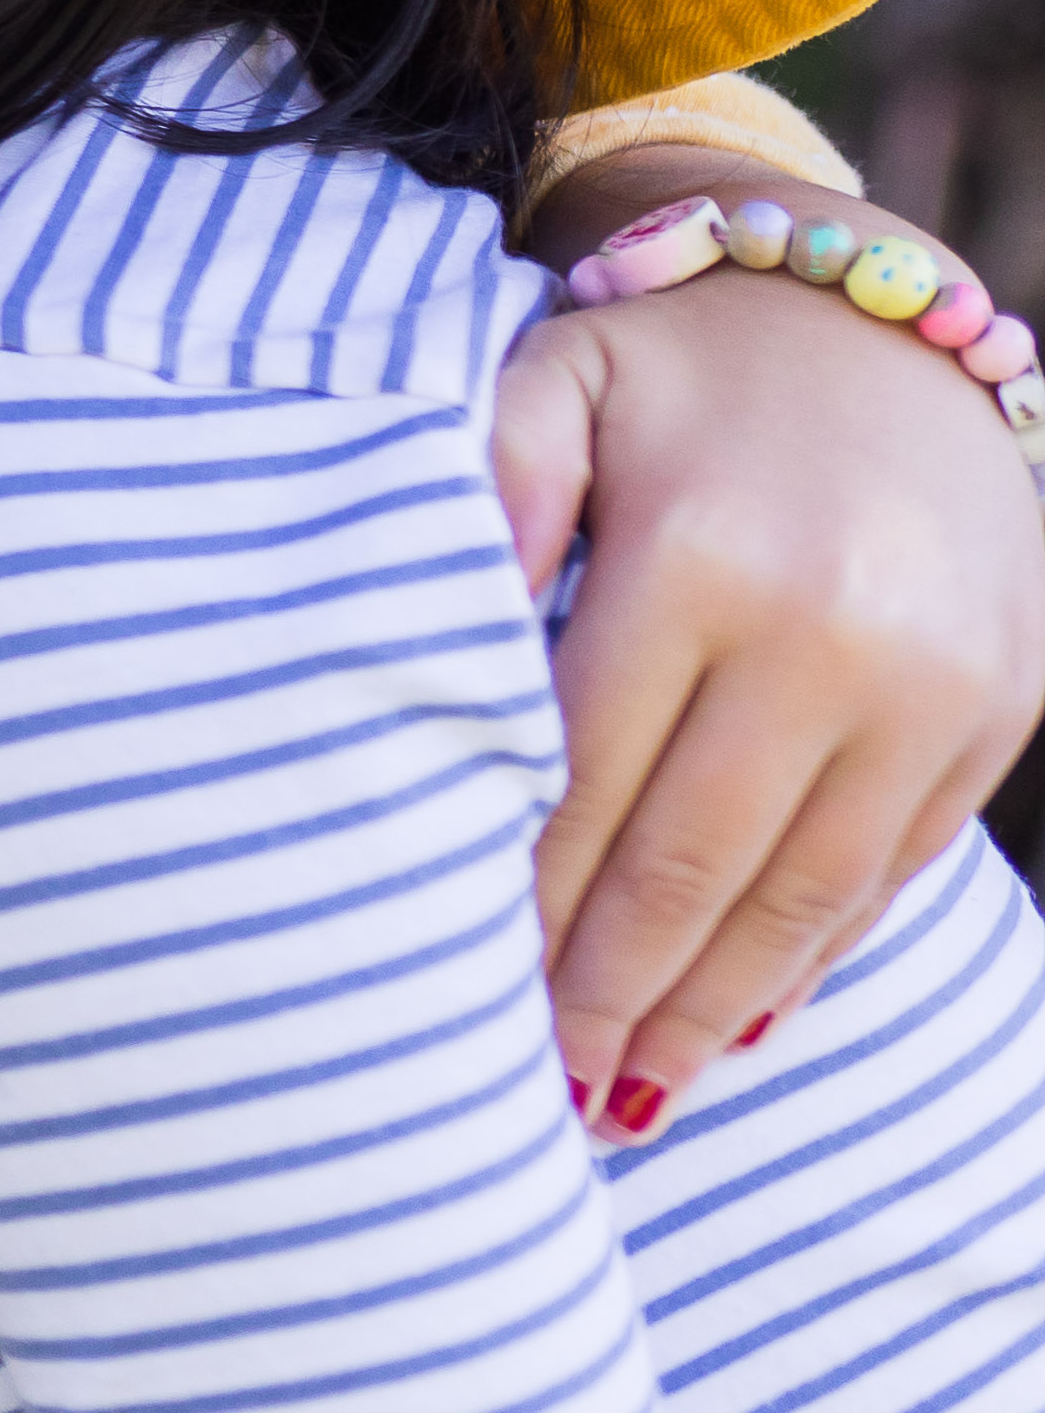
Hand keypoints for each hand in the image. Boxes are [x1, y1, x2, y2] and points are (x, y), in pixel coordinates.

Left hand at [490, 232, 1044, 1132]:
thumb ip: (483, 497)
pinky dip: (818, 952)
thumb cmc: (665, 367)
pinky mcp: (1004, 709)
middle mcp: (837, 636)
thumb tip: (426, 643)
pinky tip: (750, 1018)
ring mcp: (937, 684)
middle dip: (616, 996)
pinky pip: (898, 865)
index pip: (589, 784)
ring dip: (719, 1011)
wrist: (873, 316)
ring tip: (635, 1095)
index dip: (528, 909)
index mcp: (704, 562)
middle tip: (545, 1094)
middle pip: (698, 865)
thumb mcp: (550, 384)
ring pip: (809, 893)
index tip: (463, 1000)